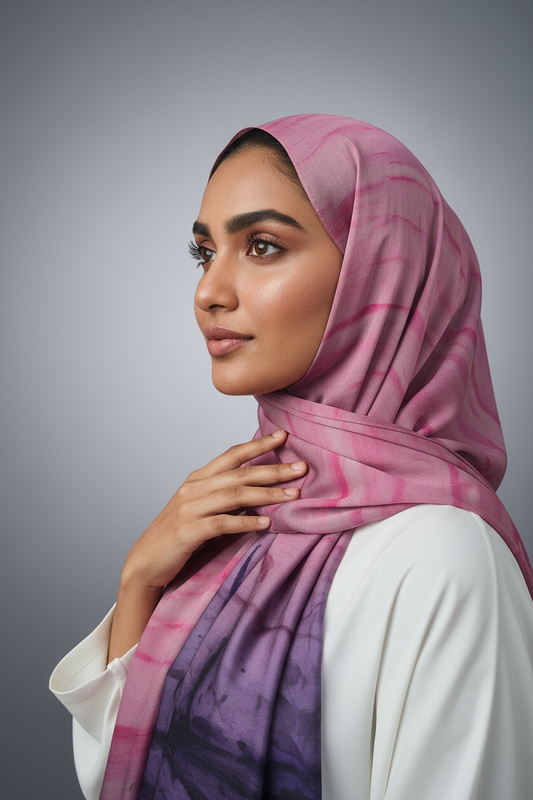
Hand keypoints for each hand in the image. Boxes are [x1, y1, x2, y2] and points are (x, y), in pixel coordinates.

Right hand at [122, 428, 305, 590]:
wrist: (147, 561)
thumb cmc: (179, 535)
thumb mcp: (202, 508)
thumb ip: (225, 495)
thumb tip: (261, 488)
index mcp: (198, 478)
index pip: (232, 455)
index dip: (258, 445)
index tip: (283, 436)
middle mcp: (194, 488)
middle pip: (240, 474)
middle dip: (273, 469)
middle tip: (301, 467)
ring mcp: (190, 508)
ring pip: (235, 495)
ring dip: (267, 494)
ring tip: (292, 494)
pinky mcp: (189, 531)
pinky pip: (223, 523)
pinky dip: (246, 522)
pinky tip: (265, 523)